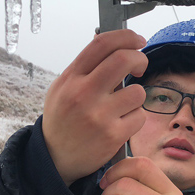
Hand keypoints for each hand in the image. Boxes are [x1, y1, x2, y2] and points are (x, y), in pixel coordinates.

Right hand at [42, 30, 147, 185]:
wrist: (55, 158)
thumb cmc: (63, 118)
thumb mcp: (63, 87)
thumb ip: (85, 66)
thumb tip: (107, 40)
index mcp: (71, 78)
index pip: (101, 44)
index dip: (125, 37)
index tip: (137, 40)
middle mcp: (84, 94)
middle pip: (124, 60)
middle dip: (140, 58)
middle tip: (139, 66)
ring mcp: (99, 116)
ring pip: (137, 92)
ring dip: (136, 96)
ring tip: (123, 105)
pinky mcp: (113, 136)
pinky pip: (139, 116)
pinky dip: (135, 118)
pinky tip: (121, 123)